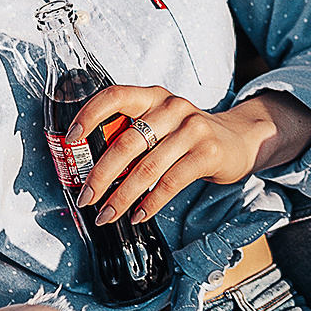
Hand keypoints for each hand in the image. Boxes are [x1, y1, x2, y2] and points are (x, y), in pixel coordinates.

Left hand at [68, 85, 287, 224]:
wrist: (239, 139)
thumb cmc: (189, 136)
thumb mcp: (161, 124)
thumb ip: (132, 135)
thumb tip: (90, 168)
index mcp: (152, 96)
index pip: (114, 96)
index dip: (89, 116)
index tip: (71, 139)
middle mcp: (171, 107)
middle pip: (126, 143)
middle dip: (100, 176)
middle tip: (86, 199)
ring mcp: (192, 128)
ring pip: (147, 168)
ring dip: (122, 197)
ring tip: (107, 215)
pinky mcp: (207, 152)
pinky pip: (171, 182)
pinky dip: (151, 203)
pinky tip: (139, 215)